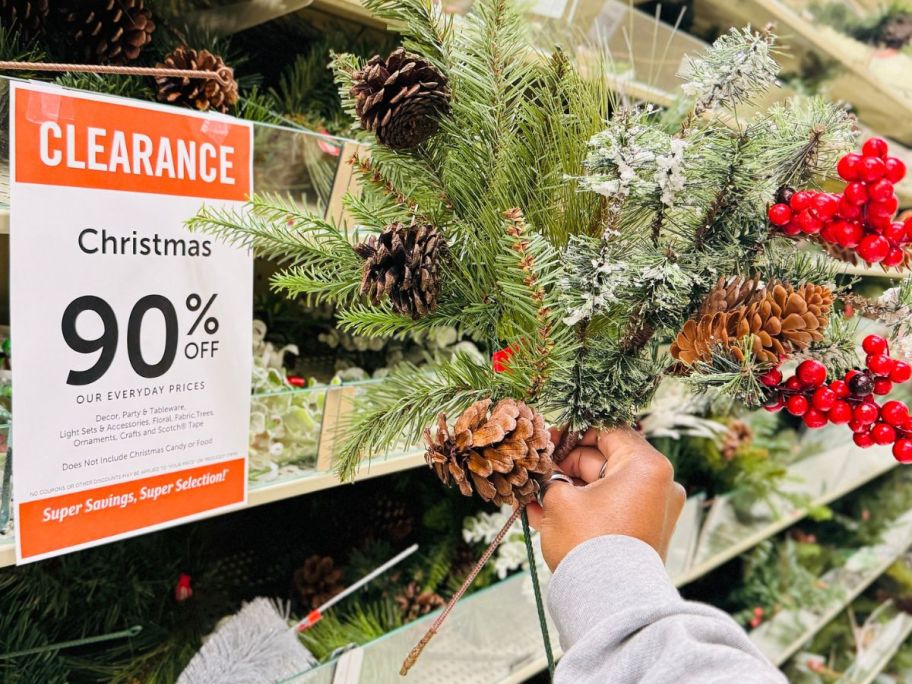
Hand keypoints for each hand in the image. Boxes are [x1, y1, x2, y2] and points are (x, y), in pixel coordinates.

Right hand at [526, 427, 685, 571]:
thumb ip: (552, 475)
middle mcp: (659, 485)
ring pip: (602, 488)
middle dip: (564, 466)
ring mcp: (653, 510)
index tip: (547, 438)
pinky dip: (582, 508)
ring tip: (531, 494)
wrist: (610, 603)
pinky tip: (542, 510)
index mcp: (647, 466)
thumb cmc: (588, 543)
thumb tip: (544, 468)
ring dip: (567, 488)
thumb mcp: (560, 500)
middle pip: (604, 460)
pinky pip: (609, 509)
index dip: (572, 432)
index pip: (607, 431)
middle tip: (535, 468)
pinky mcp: (644, 532)